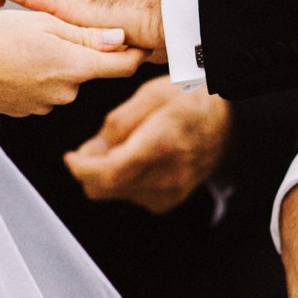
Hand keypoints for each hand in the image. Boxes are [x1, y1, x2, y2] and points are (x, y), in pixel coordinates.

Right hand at [0, 9, 146, 117]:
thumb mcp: (42, 23)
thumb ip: (85, 35)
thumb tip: (120, 40)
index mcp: (75, 67)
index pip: (122, 66)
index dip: (135, 53)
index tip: (141, 42)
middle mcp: (66, 92)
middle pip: (87, 71)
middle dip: (77, 53)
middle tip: (49, 31)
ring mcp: (45, 105)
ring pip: (62, 81)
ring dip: (52, 66)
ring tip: (22, 47)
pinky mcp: (26, 112)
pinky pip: (41, 92)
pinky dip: (33, 78)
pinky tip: (11, 64)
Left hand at [65, 77, 232, 214]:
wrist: (226, 122)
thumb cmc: (189, 101)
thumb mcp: (150, 95)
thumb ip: (116, 125)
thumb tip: (89, 152)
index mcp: (160, 145)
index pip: (108, 174)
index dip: (81, 168)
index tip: (71, 158)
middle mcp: (165, 176)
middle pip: (105, 189)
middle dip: (90, 170)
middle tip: (93, 148)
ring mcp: (169, 193)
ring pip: (114, 193)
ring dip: (107, 174)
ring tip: (124, 147)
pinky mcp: (168, 201)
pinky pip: (130, 195)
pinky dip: (124, 180)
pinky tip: (137, 159)